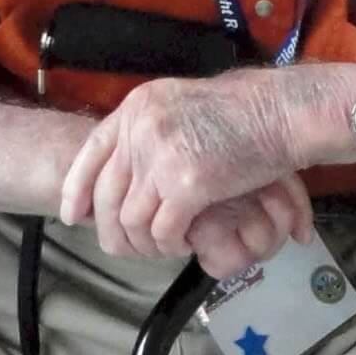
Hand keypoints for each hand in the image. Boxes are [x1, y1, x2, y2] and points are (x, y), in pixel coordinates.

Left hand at [57, 69, 315, 258]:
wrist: (281, 113)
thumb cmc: (244, 113)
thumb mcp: (182, 107)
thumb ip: (150, 133)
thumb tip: (127, 171)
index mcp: (138, 107)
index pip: (91, 152)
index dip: (77, 189)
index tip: (74, 217)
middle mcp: (142, 129)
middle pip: (106, 193)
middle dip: (112, 229)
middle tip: (128, 247)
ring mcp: (162, 156)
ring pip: (130, 219)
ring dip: (146, 242)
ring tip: (165, 246)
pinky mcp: (187, 184)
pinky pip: (162, 230)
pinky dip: (169, 244)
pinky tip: (184, 244)